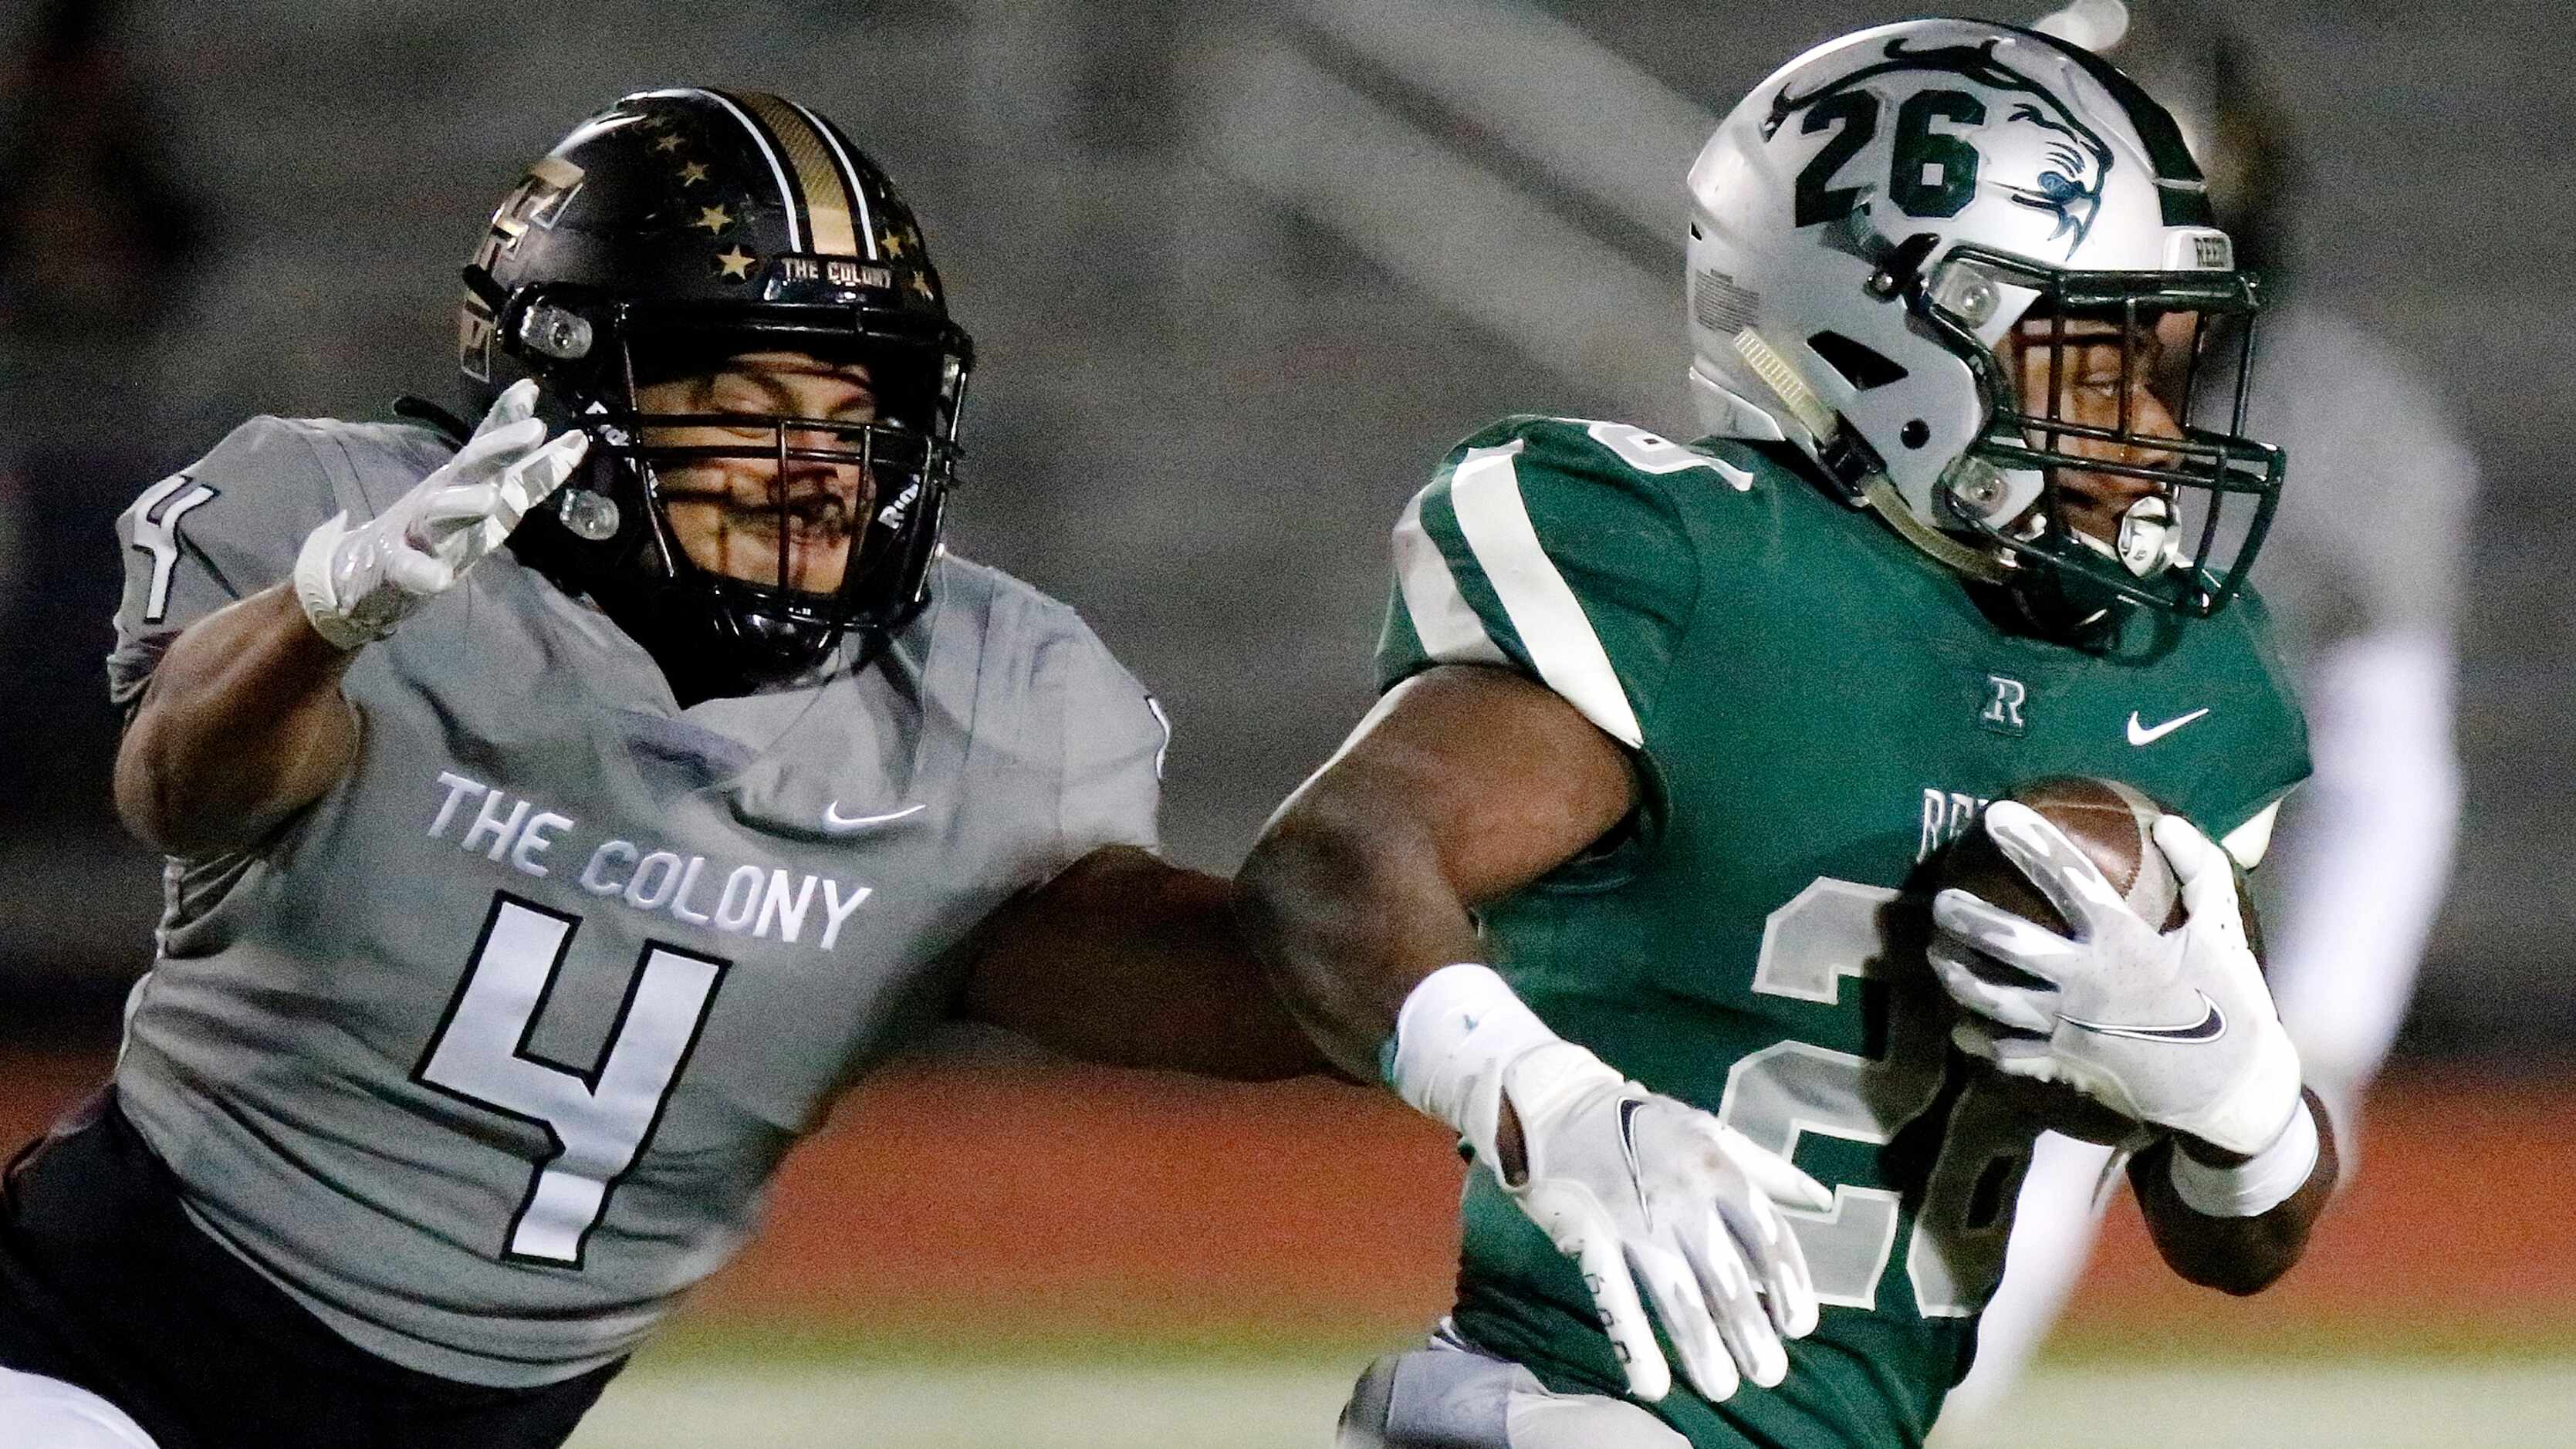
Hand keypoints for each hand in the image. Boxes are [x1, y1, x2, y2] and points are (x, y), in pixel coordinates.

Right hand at [292, 379, 586, 648]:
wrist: (364, 573)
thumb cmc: (435, 531)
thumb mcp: (483, 499)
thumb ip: (527, 473)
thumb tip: (575, 440)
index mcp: (464, 485)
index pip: (494, 452)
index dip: (514, 424)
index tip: (533, 390)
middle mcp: (443, 500)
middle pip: (472, 468)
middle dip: (501, 448)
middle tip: (534, 429)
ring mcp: (418, 532)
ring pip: (440, 513)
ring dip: (463, 505)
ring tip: (489, 500)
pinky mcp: (395, 566)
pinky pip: (408, 568)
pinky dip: (422, 572)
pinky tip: (437, 579)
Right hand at [1495, 1042, 1829, 1403]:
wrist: (1561, 1107)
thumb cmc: (1646, 1124)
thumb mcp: (1712, 1131)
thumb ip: (1767, 1168)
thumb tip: (1821, 1197)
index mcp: (1719, 1169)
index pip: (1767, 1235)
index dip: (1789, 1284)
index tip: (1799, 1326)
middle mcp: (1684, 1198)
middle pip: (1728, 1276)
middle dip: (1751, 1330)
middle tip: (1769, 1373)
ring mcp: (1636, 1221)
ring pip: (1677, 1296)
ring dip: (1702, 1347)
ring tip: (1723, 1387)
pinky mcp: (1592, 1237)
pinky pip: (1615, 1296)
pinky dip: (1633, 1342)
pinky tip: (1653, 1382)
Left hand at [1929, 803, 2302, 1155]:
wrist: (2234, 1090)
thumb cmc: (2231, 1004)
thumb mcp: (2223, 932)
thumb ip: (2202, 871)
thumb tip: (2170, 823)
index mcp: (2122, 942)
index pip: (2067, 879)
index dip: (2030, 843)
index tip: (1995, 816)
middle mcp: (2084, 981)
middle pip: (2007, 942)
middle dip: (1965, 917)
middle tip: (1939, 900)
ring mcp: (2069, 1026)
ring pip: (1993, 999)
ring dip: (1958, 976)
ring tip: (1936, 957)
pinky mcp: (2066, 1063)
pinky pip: (2010, 1052)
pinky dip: (1983, 1043)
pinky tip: (1962, 1032)